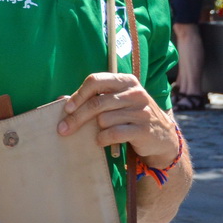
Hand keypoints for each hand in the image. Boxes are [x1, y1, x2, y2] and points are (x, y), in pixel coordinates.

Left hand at [57, 73, 180, 166]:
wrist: (162, 136)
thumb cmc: (130, 117)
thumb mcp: (116, 103)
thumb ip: (93, 99)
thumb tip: (60, 100)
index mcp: (126, 81)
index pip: (96, 81)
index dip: (78, 95)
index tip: (66, 109)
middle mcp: (135, 93)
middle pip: (96, 103)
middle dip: (76, 118)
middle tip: (63, 129)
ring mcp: (141, 111)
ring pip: (104, 120)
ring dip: (97, 130)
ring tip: (101, 133)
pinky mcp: (143, 129)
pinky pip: (113, 133)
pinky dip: (103, 139)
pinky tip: (103, 141)